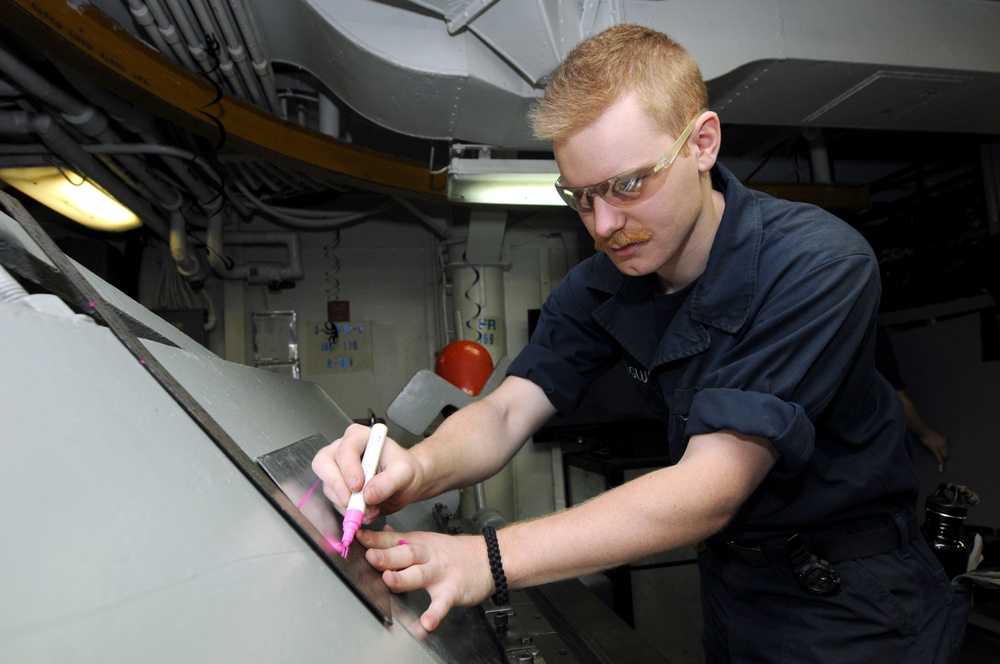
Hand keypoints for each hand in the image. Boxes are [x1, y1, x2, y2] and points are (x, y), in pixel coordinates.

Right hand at [311, 423, 423, 520]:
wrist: (406, 484)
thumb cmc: (405, 469)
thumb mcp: (404, 472)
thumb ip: (388, 481)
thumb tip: (368, 494)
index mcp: (360, 437)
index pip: (344, 449)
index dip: (348, 468)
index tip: (358, 486)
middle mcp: (344, 451)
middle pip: (324, 464)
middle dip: (337, 486)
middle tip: (352, 502)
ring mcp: (339, 471)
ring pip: (329, 487)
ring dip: (348, 503)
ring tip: (371, 508)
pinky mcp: (339, 489)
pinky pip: (335, 502)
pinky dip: (349, 511)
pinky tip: (366, 511)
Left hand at [358, 527, 494, 631]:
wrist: (489, 559)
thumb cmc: (455, 553)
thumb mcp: (428, 540)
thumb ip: (401, 539)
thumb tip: (382, 532)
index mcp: (418, 544)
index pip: (392, 540)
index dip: (374, 539)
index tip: (357, 538)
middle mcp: (427, 557)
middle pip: (404, 555)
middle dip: (386, 556)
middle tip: (370, 556)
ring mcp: (439, 574)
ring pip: (419, 575)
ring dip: (404, 578)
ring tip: (389, 581)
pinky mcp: (452, 591)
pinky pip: (441, 604)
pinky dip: (434, 614)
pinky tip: (425, 623)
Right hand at [919, 429, 948, 469]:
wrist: (924, 431)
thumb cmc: (928, 434)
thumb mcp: (936, 438)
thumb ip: (939, 444)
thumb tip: (940, 452)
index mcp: (946, 440)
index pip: (948, 449)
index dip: (946, 454)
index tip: (945, 458)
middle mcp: (945, 443)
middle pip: (947, 453)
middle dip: (945, 458)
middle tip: (942, 463)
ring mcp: (940, 446)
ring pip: (944, 455)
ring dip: (943, 460)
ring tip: (942, 464)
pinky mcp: (935, 448)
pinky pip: (939, 456)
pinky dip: (940, 460)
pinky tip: (941, 463)